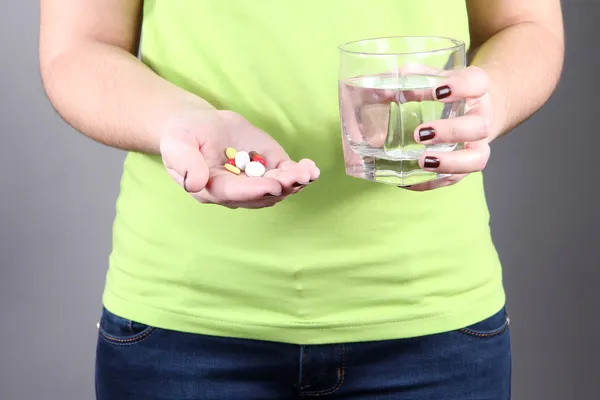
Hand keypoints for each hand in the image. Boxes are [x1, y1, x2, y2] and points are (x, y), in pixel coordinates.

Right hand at [160, 110, 319, 208]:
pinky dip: (301, 174)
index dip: (255, 190)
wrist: (199, 124)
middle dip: (281, 186)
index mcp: (212, 188)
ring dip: (295, 182)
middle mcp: (237, 191)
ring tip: (307, 171)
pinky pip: (287, 175)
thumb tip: (195, 183)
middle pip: (262, 195)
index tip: (273, 185)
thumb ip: (185, 162)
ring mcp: (255, 181)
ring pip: (279, 188)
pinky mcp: (269, 168)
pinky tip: (311, 169)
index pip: (235, 193)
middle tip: (297, 177)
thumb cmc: (184, 133)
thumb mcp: (176, 142)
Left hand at [404, 66, 492, 190]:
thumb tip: (382, 88)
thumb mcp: (431, 78)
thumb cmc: (444, 92)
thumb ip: (410, 78)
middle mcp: (482, 118)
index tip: (437, 92)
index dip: (461, 87)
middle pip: (479, 127)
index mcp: (476, 90)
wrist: (470, 108)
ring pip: (476, 159)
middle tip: (420, 134)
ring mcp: (477, 144)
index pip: (477, 83)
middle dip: (450, 132)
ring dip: (449, 163)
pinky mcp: (465, 165)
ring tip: (422, 162)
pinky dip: (432, 182)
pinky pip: (455, 179)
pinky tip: (409, 181)